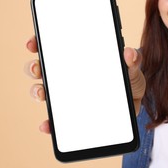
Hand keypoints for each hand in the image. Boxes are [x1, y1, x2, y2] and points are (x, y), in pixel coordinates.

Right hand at [25, 36, 145, 133]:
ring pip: (43, 91)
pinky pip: (55, 120)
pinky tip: (47, 125)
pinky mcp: (71, 115)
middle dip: (34, 67)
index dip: (39, 43)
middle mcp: (67, 75)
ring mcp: (67, 95)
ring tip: (42, 94)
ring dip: (37, 91)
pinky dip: (48, 123)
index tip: (33, 43)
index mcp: (78, 59)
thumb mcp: (132, 69)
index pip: (53, 47)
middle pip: (42, 68)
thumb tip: (130, 53)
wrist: (134, 104)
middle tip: (37, 69)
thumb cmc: (128, 80)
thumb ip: (132, 62)